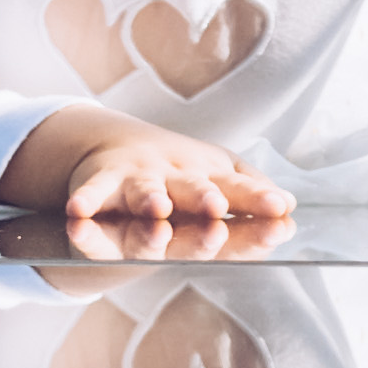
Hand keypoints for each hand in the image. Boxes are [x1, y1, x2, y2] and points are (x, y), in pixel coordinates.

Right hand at [5, 107, 297, 238]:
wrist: (120, 152)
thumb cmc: (183, 180)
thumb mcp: (220, 185)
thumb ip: (251, 201)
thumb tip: (289, 215)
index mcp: (212, 180)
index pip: (239, 190)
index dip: (257, 200)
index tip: (281, 209)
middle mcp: (177, 177)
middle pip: (192, 190)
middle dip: (203, 199)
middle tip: (215, 208)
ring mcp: (138, 179)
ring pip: (144, 192)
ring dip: (148, 200)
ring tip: (156, 209)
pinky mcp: (101, 184)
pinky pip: (92, 196)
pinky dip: (85, 203)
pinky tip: (78, 215)